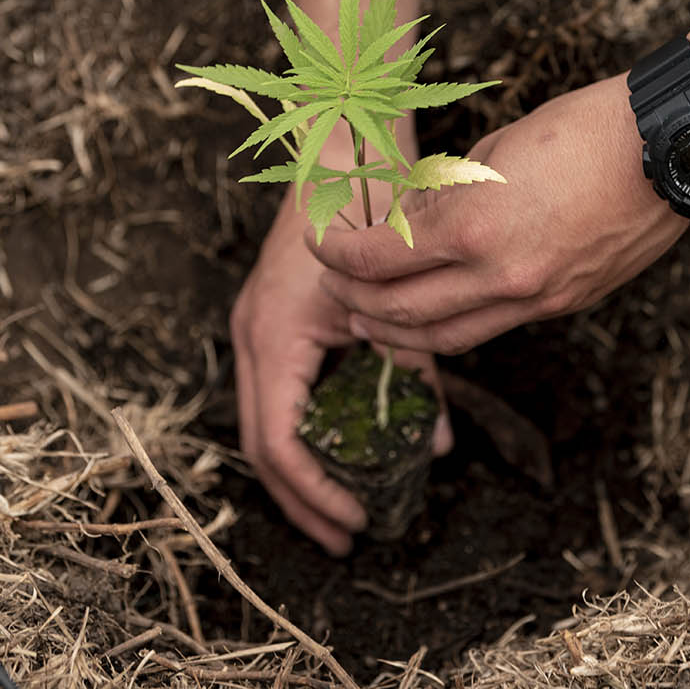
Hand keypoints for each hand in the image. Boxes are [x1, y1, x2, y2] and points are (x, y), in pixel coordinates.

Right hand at [232, 172, 451, 554]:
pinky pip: (278, 395)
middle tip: (345, 539)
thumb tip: (435, 444)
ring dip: (300, 471)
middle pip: (262, 447)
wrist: (340, 149)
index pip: (280, 443)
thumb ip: (413, 373)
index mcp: (275, 336)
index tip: (358, 521)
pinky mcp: (272, 321)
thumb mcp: (392, 305)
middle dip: (301, 500)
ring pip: (264, 424)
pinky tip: (339, 448)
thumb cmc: (365, 215)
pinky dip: (304, 432)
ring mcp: (256, 327)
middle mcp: (254, 337)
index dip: (317, 493)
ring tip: (340, 508)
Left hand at [310, 75, 689, 354]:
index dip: (338, 255)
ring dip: (399, 333)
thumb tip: (412, 221)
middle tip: (333, 288)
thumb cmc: (584, 129)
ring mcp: (537, 298)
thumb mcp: (495, 150)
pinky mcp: (566, 304)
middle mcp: (502, 276)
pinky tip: (436, 312)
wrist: (670, 149)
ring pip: (448, 337)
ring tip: (370, 320)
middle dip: (356, 301)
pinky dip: (454, 325)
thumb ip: (447, 195)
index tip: (318, 243)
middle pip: (403, 312)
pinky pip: (493, 327)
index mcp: (475, 227)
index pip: (380, 259)